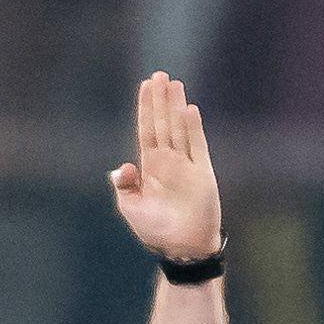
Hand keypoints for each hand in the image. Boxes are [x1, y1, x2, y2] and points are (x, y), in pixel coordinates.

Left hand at [111, 72, 222, 262]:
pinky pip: (197, 146)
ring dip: (175, 106)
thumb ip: (124, 185)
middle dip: (160, 99)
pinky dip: (193, 128)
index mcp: (150, 167)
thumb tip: (122, 165)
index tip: (146, 86)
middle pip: (162, 123)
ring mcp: (186, 166)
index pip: (146, 129)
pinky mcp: (202, 174)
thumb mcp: (130, 207)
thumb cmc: (155, 231)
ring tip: (174, 83)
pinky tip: (188, 110)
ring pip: (179, 128)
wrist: (181, 249)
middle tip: (159, 74)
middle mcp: (168, 161)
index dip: (145, 108)